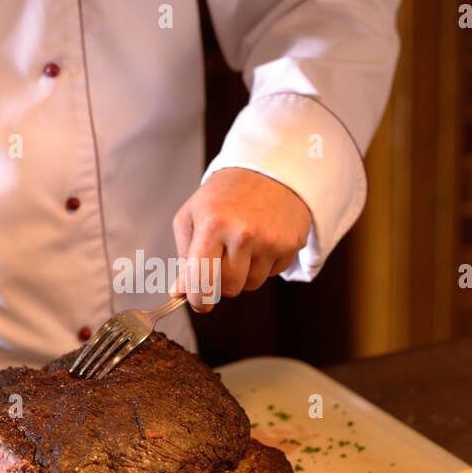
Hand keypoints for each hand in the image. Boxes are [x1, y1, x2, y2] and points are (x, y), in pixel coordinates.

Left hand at [171, 168, 310, 311]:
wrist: (269, 170)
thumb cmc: (224, 195)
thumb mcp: (193, 216)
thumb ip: (184, 257)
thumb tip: (179, 292)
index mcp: (213, 225)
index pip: (202, 281)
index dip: (198, 300)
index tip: (199, 302)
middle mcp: (244, 233)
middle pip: (229, 288)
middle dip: (221, 283)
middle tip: (221, 260)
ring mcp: (271, 240)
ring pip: (252, 285)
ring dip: (244, 273)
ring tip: (243, 244)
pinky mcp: (292, 244)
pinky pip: (273, 274)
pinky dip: (265, 264)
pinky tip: (263, 239)